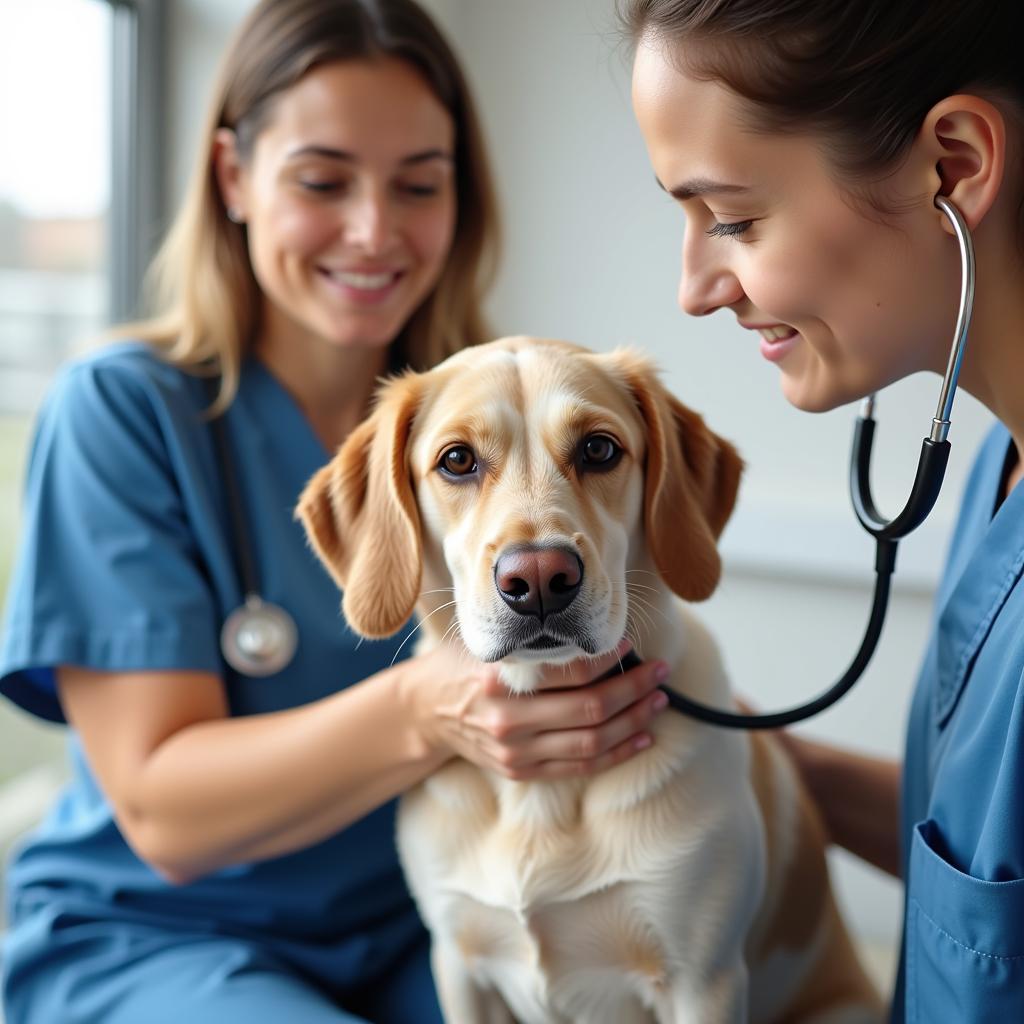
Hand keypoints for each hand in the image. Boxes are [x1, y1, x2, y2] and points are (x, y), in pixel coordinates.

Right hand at [403, 640, 670, 780]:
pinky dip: (616, 753)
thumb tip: (591, 630)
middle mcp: (507, 719)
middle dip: (635, 691)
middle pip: (590, 709)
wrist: (424, 710)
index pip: (570, 672)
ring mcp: (514, 751)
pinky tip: (642, 737)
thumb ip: (529, 638)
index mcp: (499, 679)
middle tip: (660, 673)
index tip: (631, 643)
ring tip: (658, 702)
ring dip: (633, 722)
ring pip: (591, 743)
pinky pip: (579, 767)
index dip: (609, 659)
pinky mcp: (521, 771)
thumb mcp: (486, 640)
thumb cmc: (461, 663)